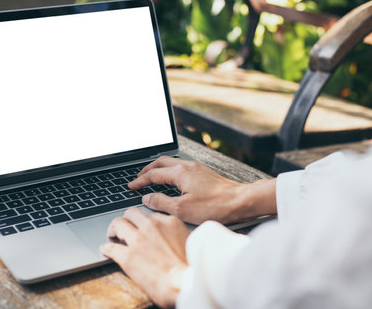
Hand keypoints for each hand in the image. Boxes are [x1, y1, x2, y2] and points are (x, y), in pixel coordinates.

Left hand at [100, 207, 188, 308]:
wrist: (186, 284)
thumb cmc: (191, 268)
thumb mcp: (188, 241)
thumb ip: (176, 234)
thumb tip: (170, 237)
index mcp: (169, 222)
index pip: (151, 215)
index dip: (144, 222)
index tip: (142, 227)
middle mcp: (152, 227)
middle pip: (131, 213)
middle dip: (126, 219)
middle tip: (123, 226)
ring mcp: (138, 240)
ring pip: (118, 224)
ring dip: (113, 229)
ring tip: (112, 235)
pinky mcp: (128, 256)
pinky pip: (110, 247)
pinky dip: (106, 248)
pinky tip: (106, 250)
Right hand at [128, 156, 276, 224]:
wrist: (240, 201)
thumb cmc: (215, 206)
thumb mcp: (182, 209)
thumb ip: (161, 202)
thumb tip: (147, 199)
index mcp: (179, 172)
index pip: (153, 174)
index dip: (140, 181)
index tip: (131, 186)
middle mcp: (187, 166)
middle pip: (160, 162)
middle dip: (147, 169)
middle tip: (138, 178)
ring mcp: (196, 168)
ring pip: (171, 162)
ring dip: (158, 168)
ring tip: (151, 176)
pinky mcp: (203, 173)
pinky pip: (180, 166)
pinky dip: (170, 170)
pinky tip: (172, 179)